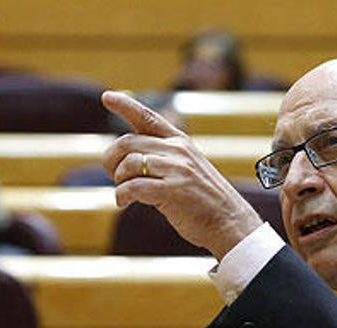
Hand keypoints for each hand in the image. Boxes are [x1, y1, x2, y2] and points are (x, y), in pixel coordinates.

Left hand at [101, 91, 262, 259]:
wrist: (229, 222)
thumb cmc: (204, 200)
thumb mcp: (188, 168)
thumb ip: (163, 158)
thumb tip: (127, 158)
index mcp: (181, 142)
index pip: (148, 117)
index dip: (126, 105)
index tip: (107, 97)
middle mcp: (178, 150)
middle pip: (127, 142)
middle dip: (111, 160)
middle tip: (113, 176)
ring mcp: (176, 169)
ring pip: (128, 164)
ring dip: (118, 180)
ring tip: (123, 193)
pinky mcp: (172, 190)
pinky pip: (132, 186)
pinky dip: (121, 196)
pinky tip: (123, 203)